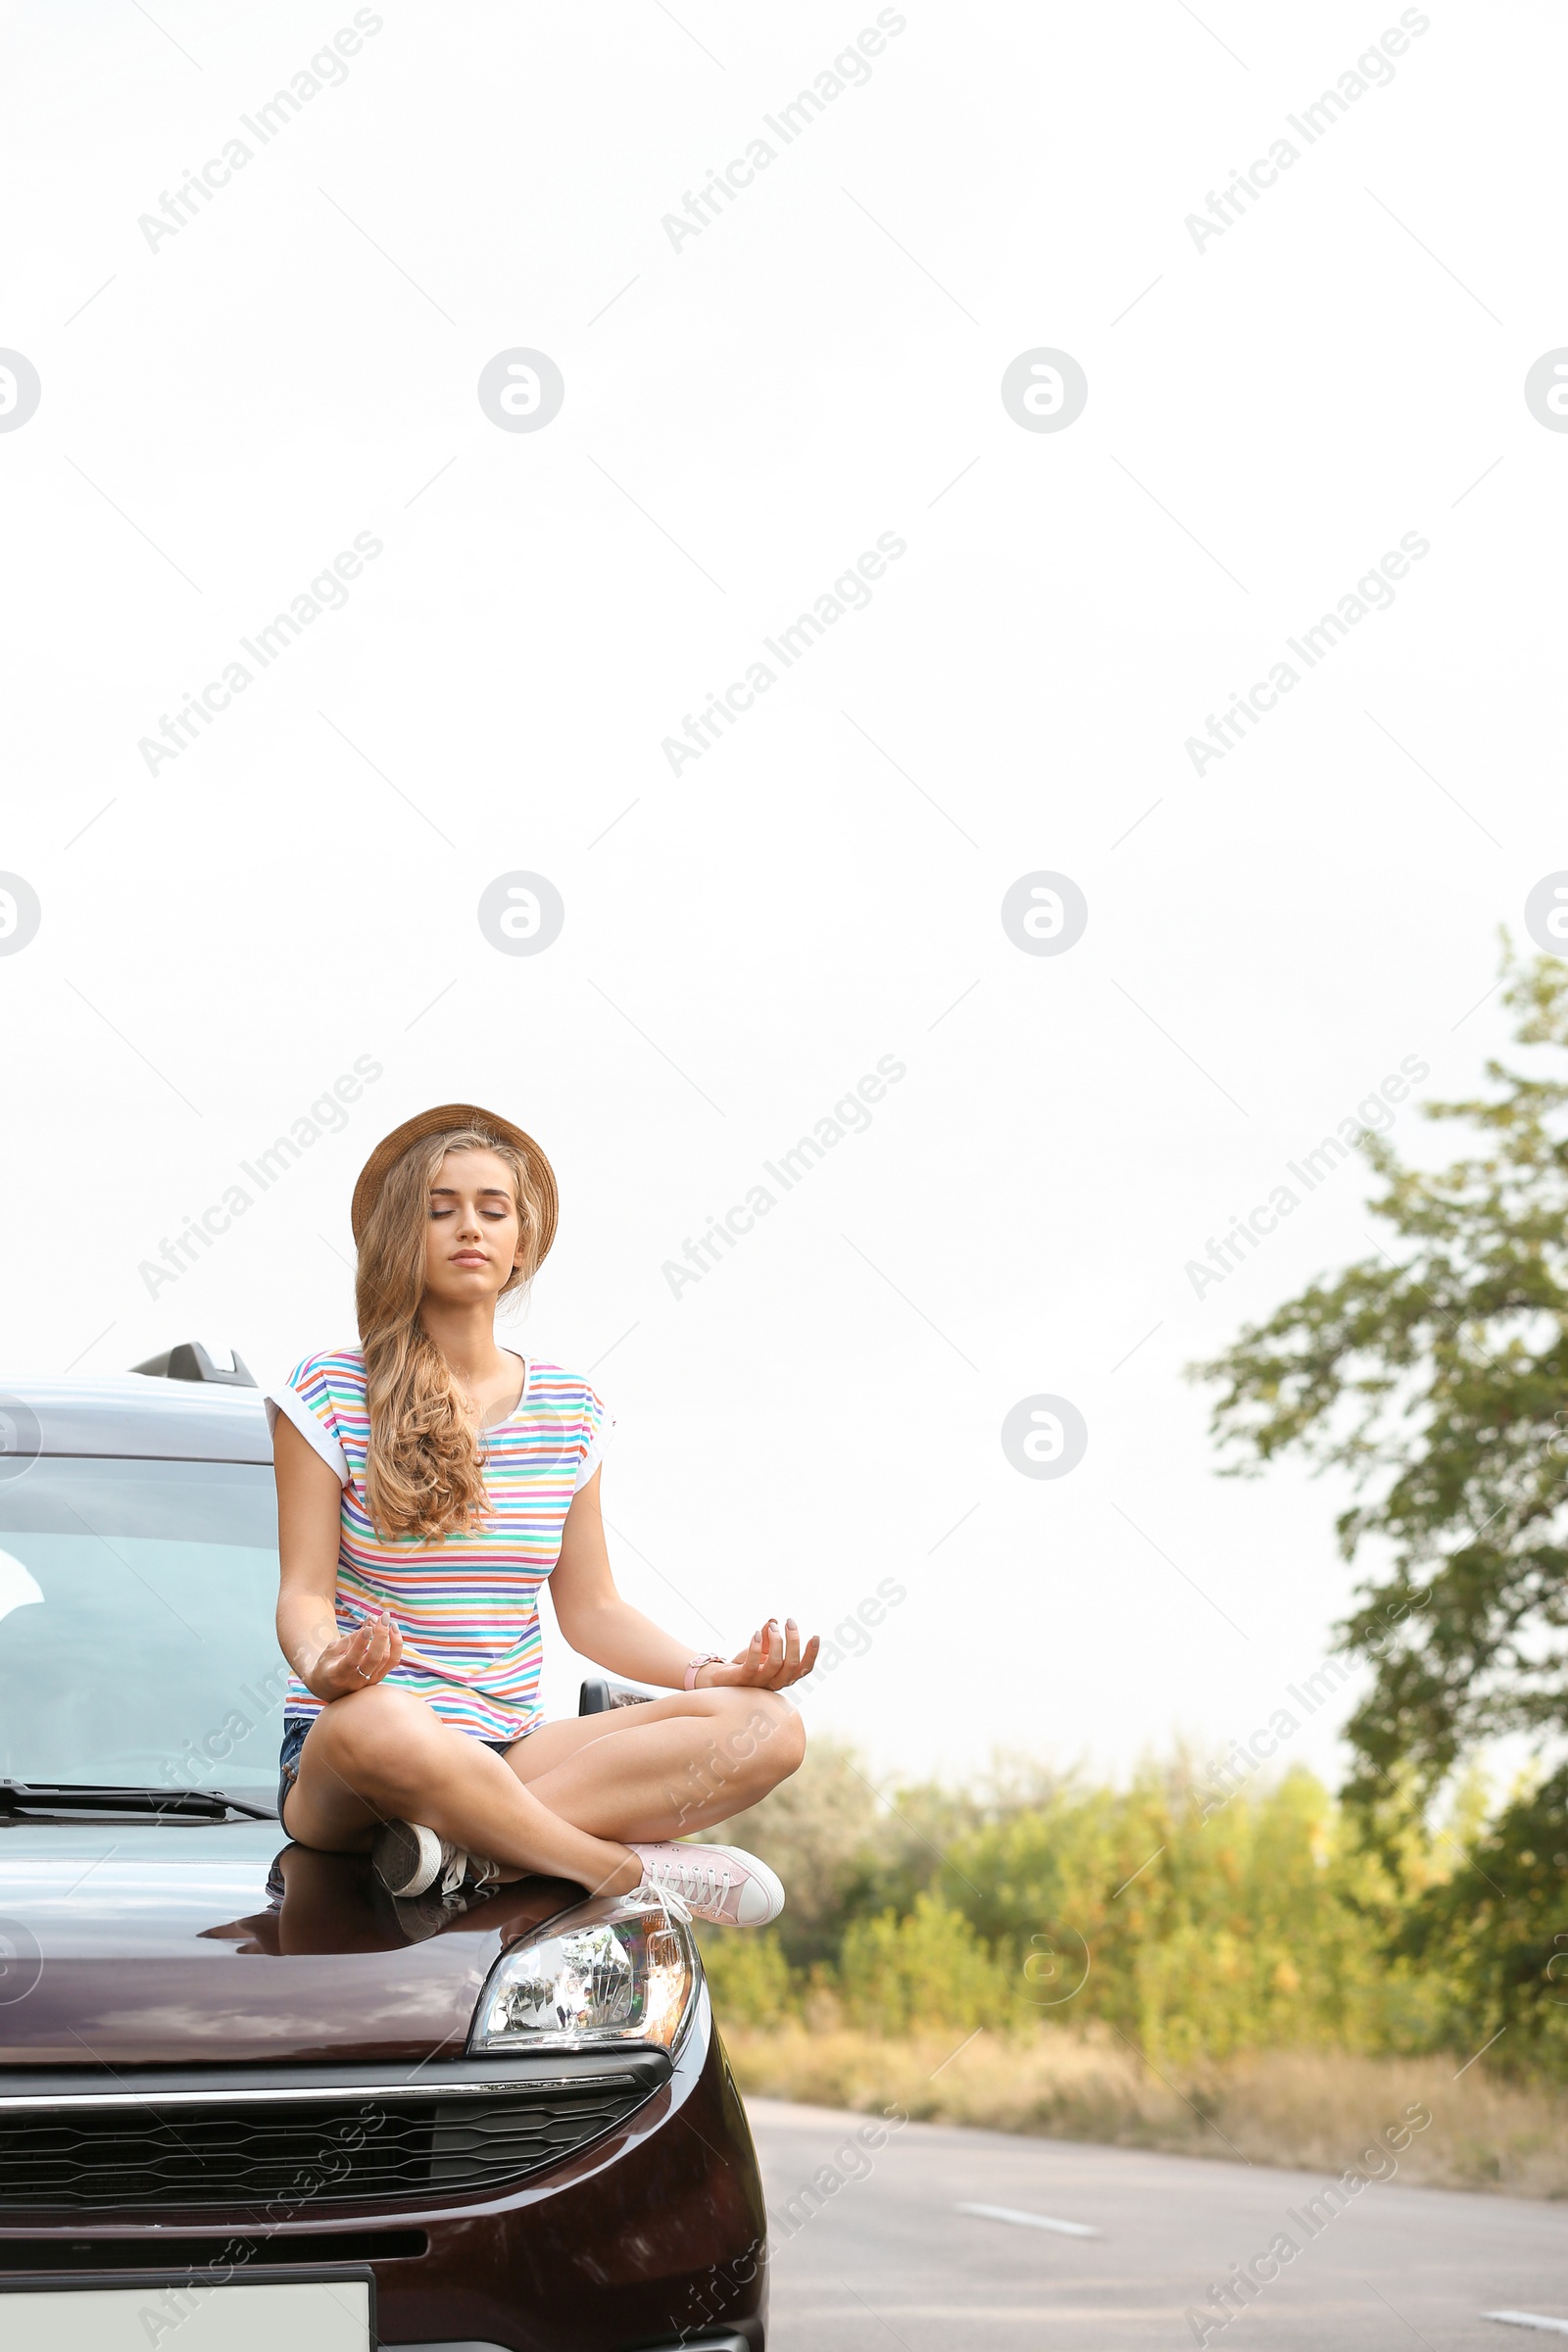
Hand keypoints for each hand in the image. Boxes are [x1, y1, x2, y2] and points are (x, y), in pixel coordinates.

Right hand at [309, 1610, 402, 1699]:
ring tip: (384, 1619)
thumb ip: (352, 1636)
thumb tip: (371, 1619)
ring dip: (389, 1637)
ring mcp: (369, 1682)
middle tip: (383, 1616)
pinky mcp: (379, 1679)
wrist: (328, 1688)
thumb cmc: (327, 1666)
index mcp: (338, 1675)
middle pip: (375, 1659)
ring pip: (386, 1659)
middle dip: (381, 1635)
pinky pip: (393, 1661)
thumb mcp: (332, 1650)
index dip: (361, 1643)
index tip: (369, 1626)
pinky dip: (396, 1645)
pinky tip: (393, 1630)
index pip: (352, 1660)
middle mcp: (356, 1681)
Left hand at [702, 1617, 818, 1690]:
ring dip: (776, 1641)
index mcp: (783, 1676)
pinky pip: (752, 1665)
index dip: (811, 1654)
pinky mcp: (743, 1680)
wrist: (721, 1678)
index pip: (803, 1668)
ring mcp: (759, 1682)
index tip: (815, 1636)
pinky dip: (755, 1647)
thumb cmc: (744, 1664)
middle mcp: (774, 1682)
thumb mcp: (760, 1649)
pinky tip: (756, 1633)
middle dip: (793, 1640)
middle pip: (792, 1664)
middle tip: (789, 1621)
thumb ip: (768, 1637)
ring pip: (775, 1663)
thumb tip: (773, 1620)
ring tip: (773, 1626)